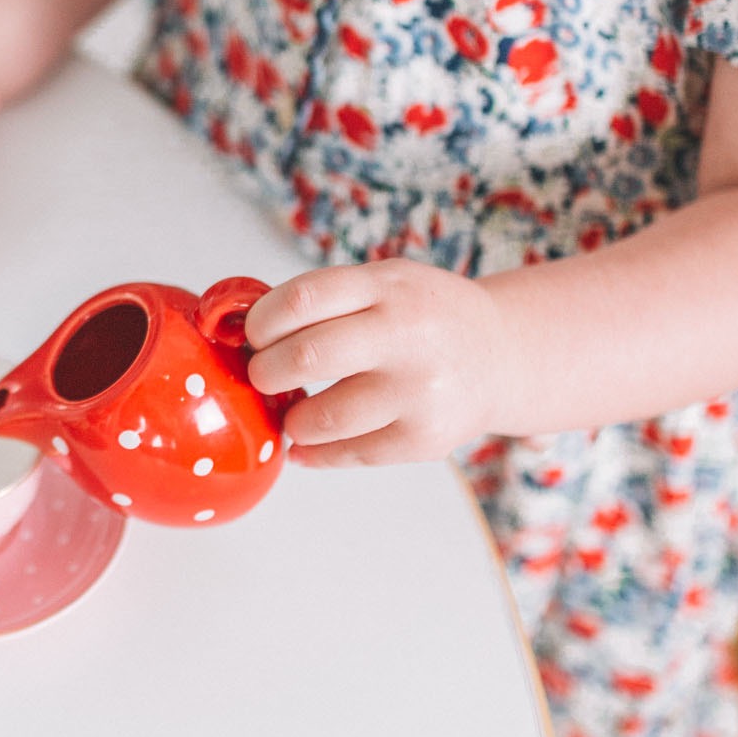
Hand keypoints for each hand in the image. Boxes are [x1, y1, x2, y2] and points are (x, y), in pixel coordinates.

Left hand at [243, 259, 511, 464]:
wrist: (500, 353)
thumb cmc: (422, 315)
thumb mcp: (385, 282)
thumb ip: (325, 299)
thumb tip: (237, 329)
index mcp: (388, 286)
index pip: (301, 300)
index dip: (261, 322)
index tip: (254, 335)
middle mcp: (407, 335)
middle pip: (305, 358)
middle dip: (266, 372)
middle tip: (266, 375)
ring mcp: (419, 391)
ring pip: (321, 417)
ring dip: (291, 419)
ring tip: (294, 411)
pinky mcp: (425, 438)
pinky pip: (348, 454)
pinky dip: (314, 452)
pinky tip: (308, 443)